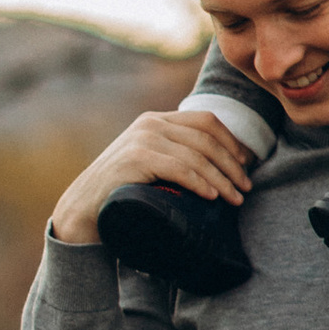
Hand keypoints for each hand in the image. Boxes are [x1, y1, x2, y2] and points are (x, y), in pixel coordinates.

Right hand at [50, 110, 253, 250]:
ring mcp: (142, 139)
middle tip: (246, 188)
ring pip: (197, 155)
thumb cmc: (122, 192)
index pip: (206, 121)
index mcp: (156, 121)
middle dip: (232, 165)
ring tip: (235, 199)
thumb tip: (217, 165)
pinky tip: (212, 196)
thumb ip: (174, 156)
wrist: (82, 209)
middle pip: (207, 138)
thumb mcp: (150, 165)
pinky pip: (180, 169)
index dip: (231, 142)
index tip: (246, 166)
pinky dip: (201, 182)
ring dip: (222, 178)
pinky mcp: (136, 159)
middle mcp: (150, 123)